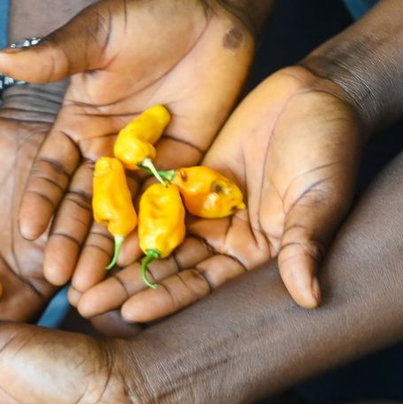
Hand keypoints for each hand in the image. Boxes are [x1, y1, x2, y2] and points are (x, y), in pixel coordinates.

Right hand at [0, 0, 254, 286]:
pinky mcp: (176, 173)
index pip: (52, 173)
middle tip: (59, 277)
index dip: (41, 201)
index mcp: (76, 128)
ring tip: (93, 286)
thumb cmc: (148, 14)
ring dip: (104, 252)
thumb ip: (56, 56)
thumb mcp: (98, 34)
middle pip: (81, 206)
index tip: (30, 231)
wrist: (211, 13)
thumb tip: (1, 57)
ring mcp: (139, 168)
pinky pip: (160, 210)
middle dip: (69, 242)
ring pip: (118, 218)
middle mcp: (103, 155)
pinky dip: (150, 237)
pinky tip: (139, 265)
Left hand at [75, 66, 362, 319]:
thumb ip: (305, 244)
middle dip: (124, 286)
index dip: (165, 298)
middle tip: (80, 304)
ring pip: (150, 237)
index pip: (201, 286)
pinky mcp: (186, 180)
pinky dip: (120, 210)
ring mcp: (201, 211)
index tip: (127, 312)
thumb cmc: (332, 145)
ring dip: (112, 254)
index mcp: (252, 257)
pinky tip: (84, 223)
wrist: (320, 91)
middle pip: (166, 269)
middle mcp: (222, 242)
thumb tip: (311, 298)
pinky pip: (147, 197)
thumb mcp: (321, 196)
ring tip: (70, 273)